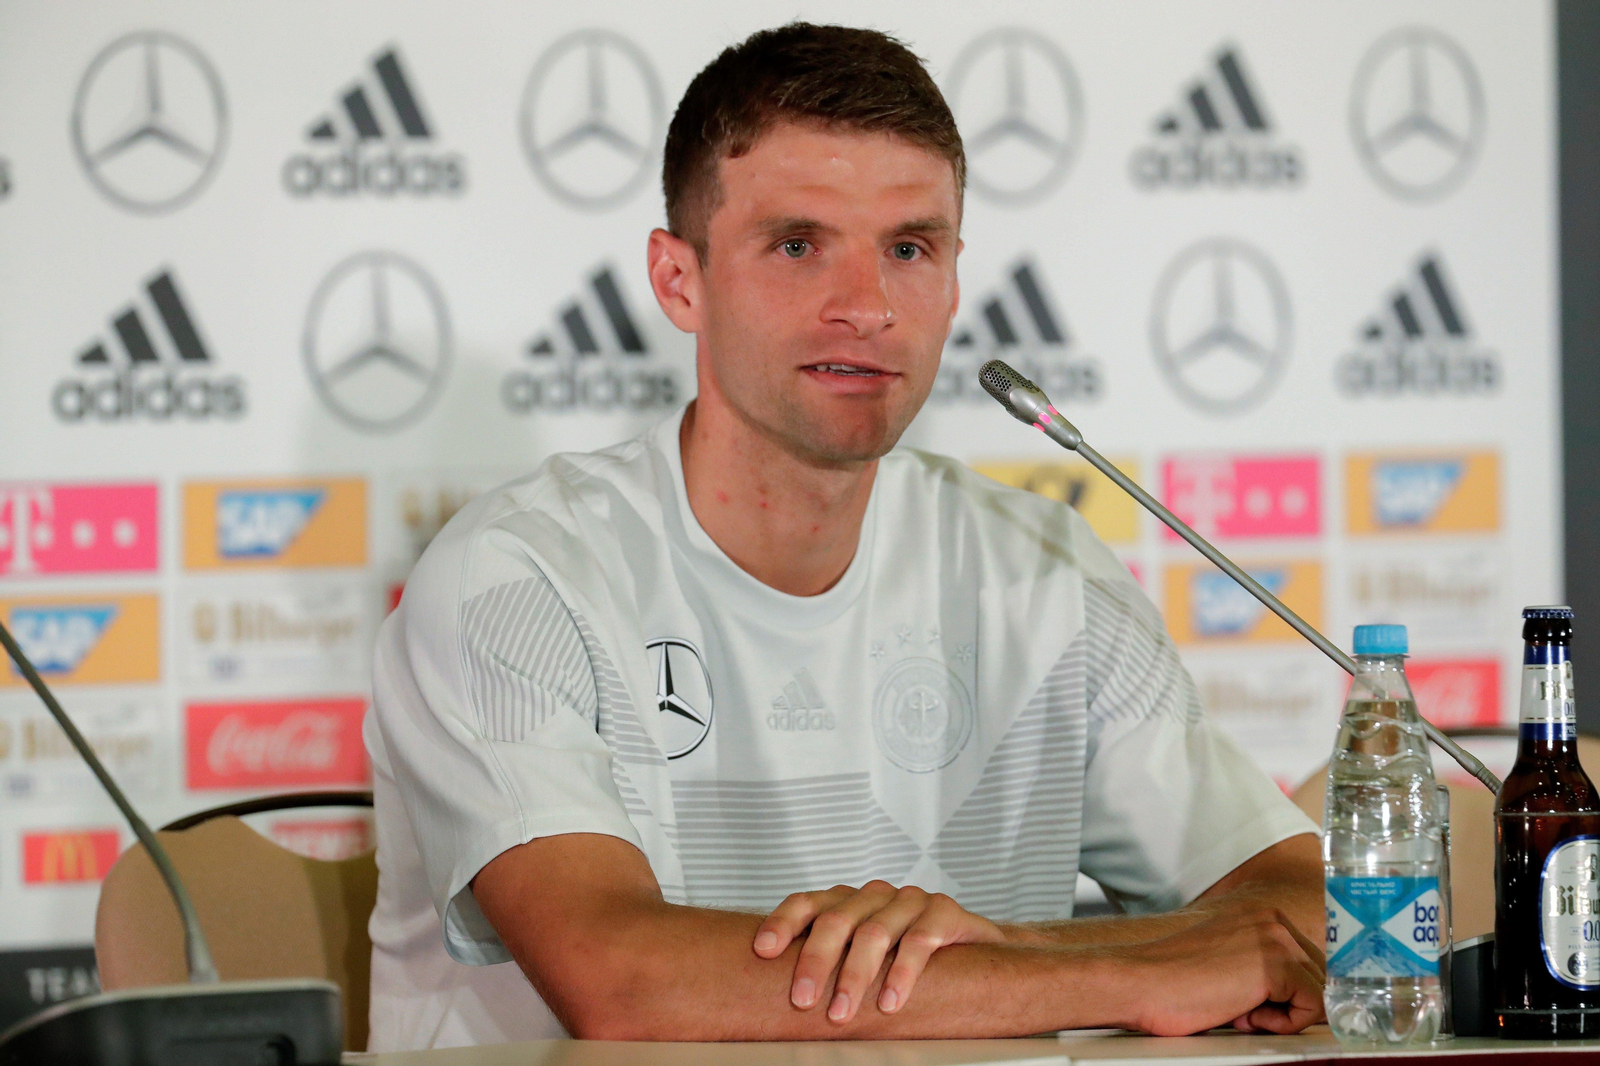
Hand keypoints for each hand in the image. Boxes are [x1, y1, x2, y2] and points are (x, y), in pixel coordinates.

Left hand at [753, 881, 1005, 1022]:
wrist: (973, 948)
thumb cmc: (906, 955)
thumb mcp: (863, 956)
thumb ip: (832, 963)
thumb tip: (778, 998)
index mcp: (849, 901)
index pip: (808, 903)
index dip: (783, 923)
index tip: (763, 950)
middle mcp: (875, 896)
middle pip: (836, 921)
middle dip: (815, 961)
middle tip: (801, 1000)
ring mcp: (910, 901)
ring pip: (874, 933)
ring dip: (854, 976)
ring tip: (841, 1013)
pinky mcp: (943, 912)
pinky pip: (919, 942)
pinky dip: (901, 974)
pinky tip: (890, 1002)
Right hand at [1121, 905, 1325, 1035]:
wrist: (1138, 983)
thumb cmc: (1172, 982)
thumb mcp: (1228, 963)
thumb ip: (1262, 966)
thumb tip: (1303, 994)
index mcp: (1260, 916)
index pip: (1308, 959)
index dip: (1289, 992)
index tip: (1255, 1004)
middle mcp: (1272, 920)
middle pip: (1320, 974)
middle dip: (1290, 1001)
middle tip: (1242, 1008)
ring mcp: (1275, 939)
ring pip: (1319, 990)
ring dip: (1285, 1012)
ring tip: (1239, 1010)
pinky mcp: (1275, 965)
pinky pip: (1314, 1006)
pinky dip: (1284, 1023)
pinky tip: (1244, 1015)